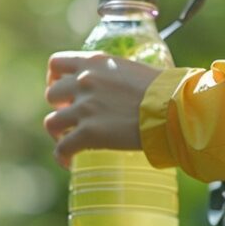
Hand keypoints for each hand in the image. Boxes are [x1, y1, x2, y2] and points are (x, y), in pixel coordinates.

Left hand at [43, 51, 159, 167]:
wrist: (173, 108)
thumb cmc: (164, 89)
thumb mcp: (133, 69)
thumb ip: (115, 76)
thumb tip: (118, 88)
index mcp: (94, 62)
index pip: (56, 63)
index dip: (54, 78)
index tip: (63, 90)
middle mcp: (84, 82)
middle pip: (51, 95)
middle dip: (59, 107)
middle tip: (72, 117)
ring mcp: (85, 108)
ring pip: (52, 123)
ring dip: (58, 133)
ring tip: (68, 141)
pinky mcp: (89, 133)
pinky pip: (63, 148)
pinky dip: (62, 156)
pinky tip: (68, 162)